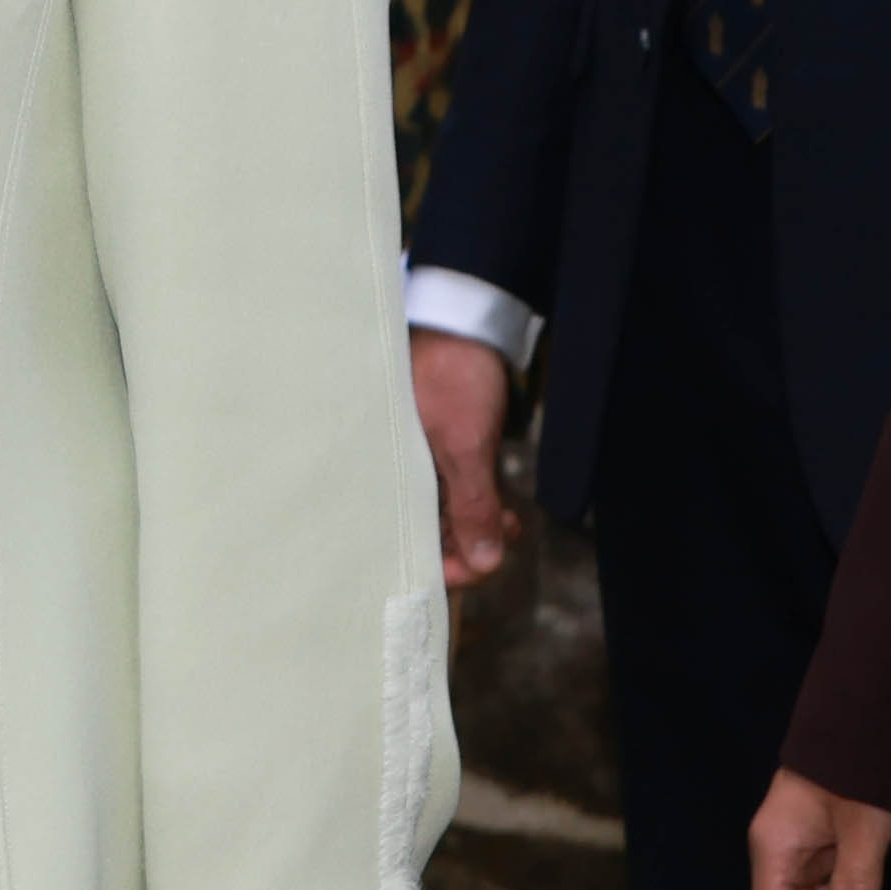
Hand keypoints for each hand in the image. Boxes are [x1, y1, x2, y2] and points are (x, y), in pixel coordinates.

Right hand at [411, 331, 517, 589]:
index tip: (476, 571)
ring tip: (509, 524)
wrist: (466, 318)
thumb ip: (472, 506)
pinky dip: (480, 505)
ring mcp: (417, 460)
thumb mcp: (464, 444)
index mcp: (382, 470)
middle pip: (423, 531)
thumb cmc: (451, 375)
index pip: (400, 538)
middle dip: (466, 547)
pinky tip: (504, 512)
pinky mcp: (438, 450)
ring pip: (444, 515)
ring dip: (478, 528)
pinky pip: (455, 493)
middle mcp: (394, 470)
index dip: (437, 563)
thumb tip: (484, 562)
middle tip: (501, 545)